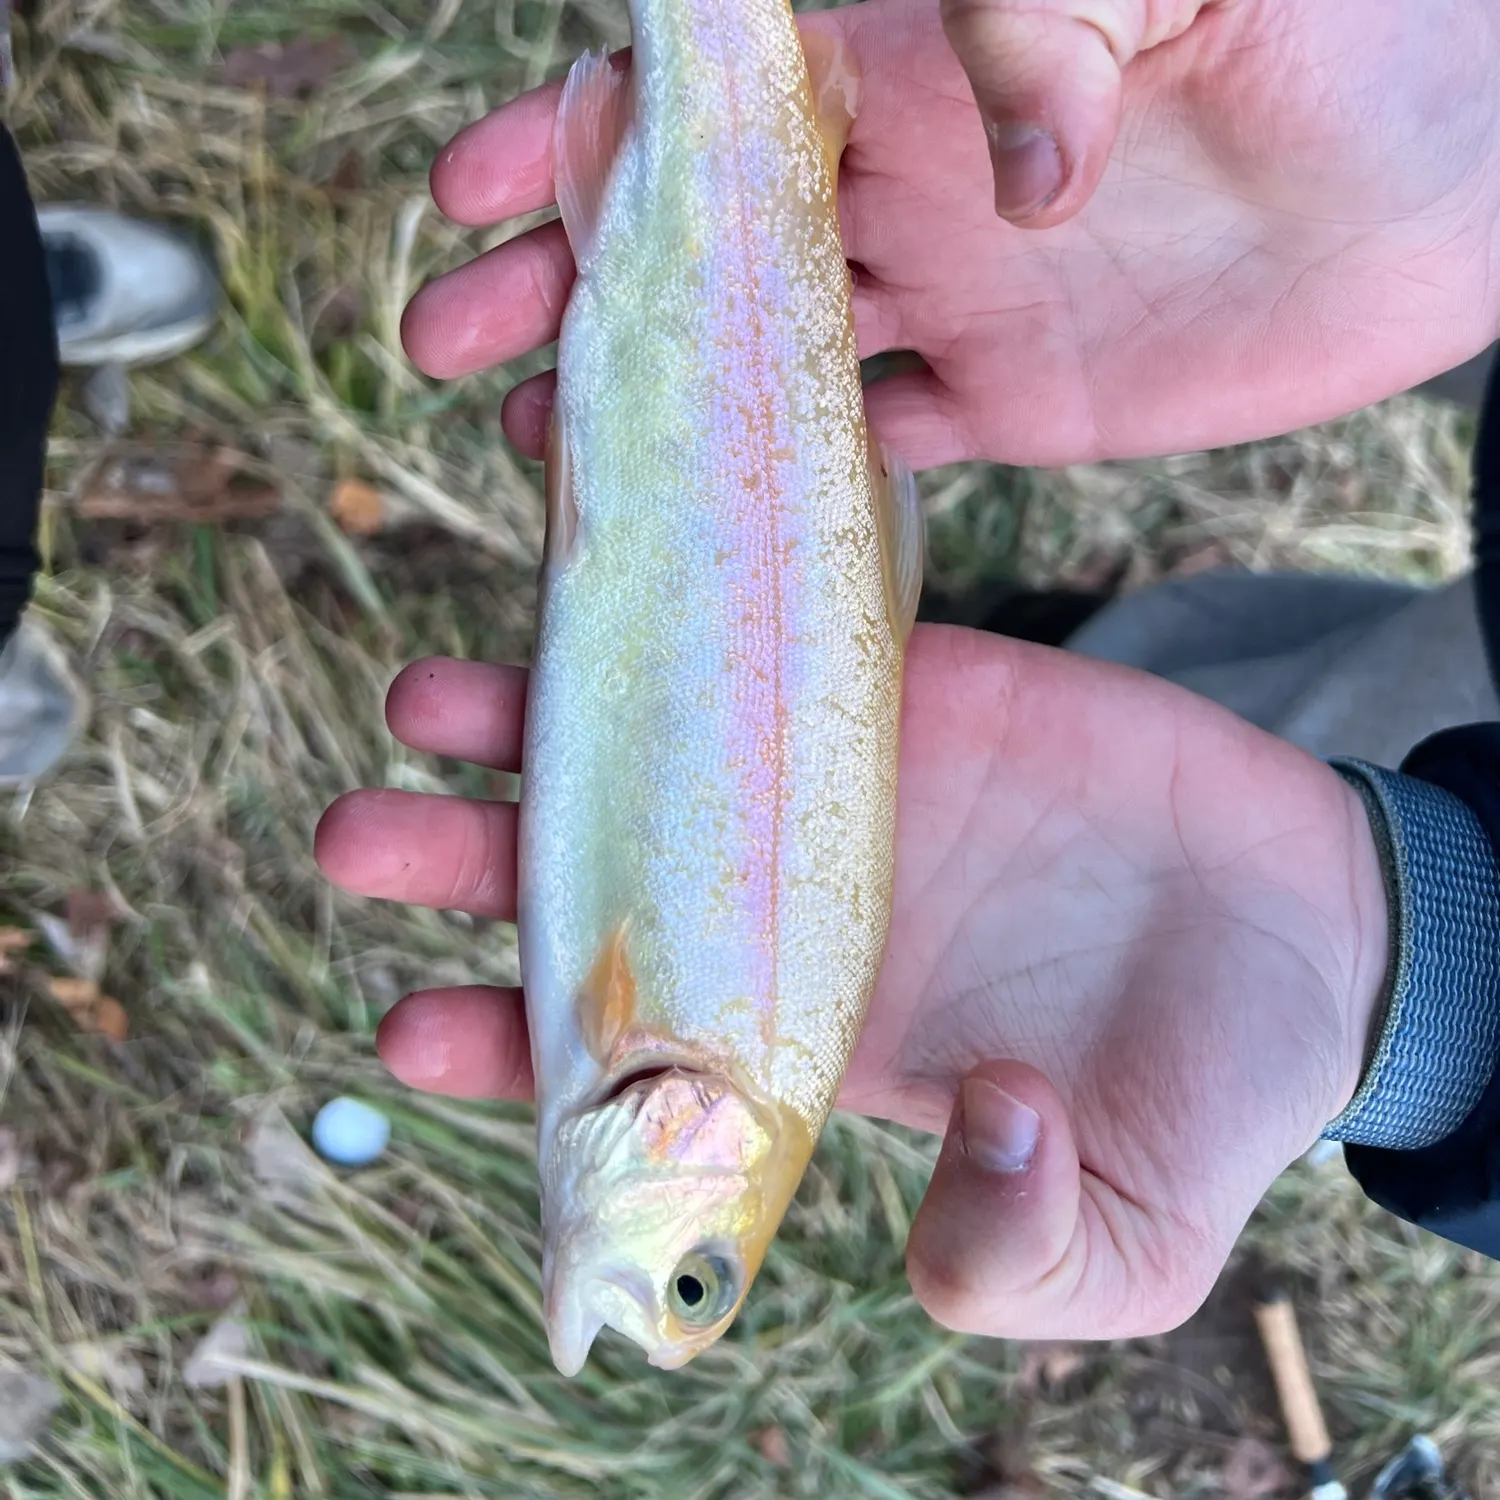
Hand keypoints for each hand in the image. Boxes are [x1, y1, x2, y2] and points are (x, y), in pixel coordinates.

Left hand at [315, 626, 1387, 1340]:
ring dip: (540, 721)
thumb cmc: (1217, 1095)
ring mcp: (844, 788)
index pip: (627, 1056)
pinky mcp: (917, 686)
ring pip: (656, 746)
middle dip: (477, 863)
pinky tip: (609, 548)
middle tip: (366, 833)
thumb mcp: (1127, 1232)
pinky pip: (776, 623)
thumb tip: (969, 1140)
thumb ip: (1021, 1250)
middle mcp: (797, 912)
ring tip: (430, 701)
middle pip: (603, 884)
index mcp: (816, 1049)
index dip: (517, 1048)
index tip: (413, 1023)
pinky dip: (693, 587)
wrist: (1313, 933)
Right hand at [402, 0, 1499, 472]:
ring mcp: (942, 301)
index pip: (689, 106)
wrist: (1445, 155)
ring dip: (643, 403)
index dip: (566, 144)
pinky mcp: (1011, 400)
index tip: (468, 195)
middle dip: (558, 287)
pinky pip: (875, 453)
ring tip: (538, 445)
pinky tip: (710, 522)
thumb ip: (1031, 25)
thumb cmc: (1312, 8)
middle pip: (685, 246)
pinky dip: (790, 489)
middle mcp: (892, 189)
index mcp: (890, 71)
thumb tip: (1010, 189)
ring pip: (752, 364)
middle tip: (446, 344)